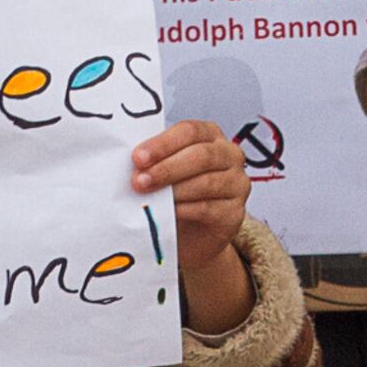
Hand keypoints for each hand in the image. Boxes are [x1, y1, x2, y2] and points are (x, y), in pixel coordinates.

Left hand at [135, 118, 254, 332]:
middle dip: (166, 168)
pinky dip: (185, 209)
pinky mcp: (235, 213)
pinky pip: (209, 208)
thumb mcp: (164, 170)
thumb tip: (129, 160)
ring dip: (173, 190)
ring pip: (206, 182)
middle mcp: (230, 155)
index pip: (189, 131)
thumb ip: (154, 160)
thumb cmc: (175, 193)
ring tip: (149, 197)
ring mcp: (237, 184)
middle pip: (201, 155)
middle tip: (139, 180)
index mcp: (210, 135)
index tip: (137, 158)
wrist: (191, 235)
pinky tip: (168, 212)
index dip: (162, 144)